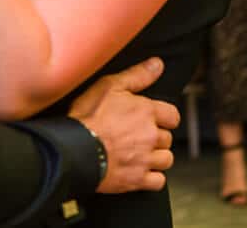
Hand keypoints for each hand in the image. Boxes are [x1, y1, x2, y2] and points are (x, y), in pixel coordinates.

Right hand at [68, 57, 178, 193]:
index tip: (153, 119)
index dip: (163, 117)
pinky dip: (152, 178)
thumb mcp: (109, 86)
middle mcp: (150, 136)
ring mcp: (145, 159)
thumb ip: (137, 75)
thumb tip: (158, 64)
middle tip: (139, 136)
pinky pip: (158, 181)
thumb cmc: (88, 116)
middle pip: (167, 138)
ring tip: (140, 153)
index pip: (172, 116)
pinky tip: (140, 171)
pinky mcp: (137, 180)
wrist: (73, 149)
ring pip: (166, 160)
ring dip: (157, 157)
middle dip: (156, 137)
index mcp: (146, 112)